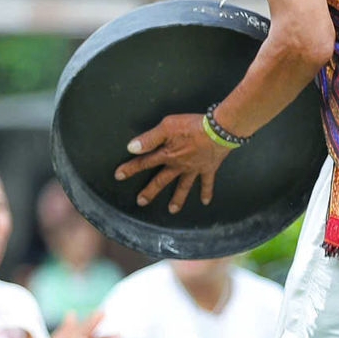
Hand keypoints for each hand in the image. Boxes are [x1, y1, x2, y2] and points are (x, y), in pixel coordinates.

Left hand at [113, 113, 231, 213]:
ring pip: (183, 187)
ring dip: (178, 199)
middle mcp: (179, 166)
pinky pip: (207, 183)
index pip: (144, 162)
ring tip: (172, 210)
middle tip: (140, 202)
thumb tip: (132, 148)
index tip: (118, 176)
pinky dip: (207, 192)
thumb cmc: (193, 126)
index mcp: (167, 155)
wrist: (219, 130)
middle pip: (161, 180)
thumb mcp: (167, 126)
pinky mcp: (208, 168)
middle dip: (150, 191)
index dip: (130, 168)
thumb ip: (149, 138)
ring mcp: (194, 169)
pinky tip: (205, 202)